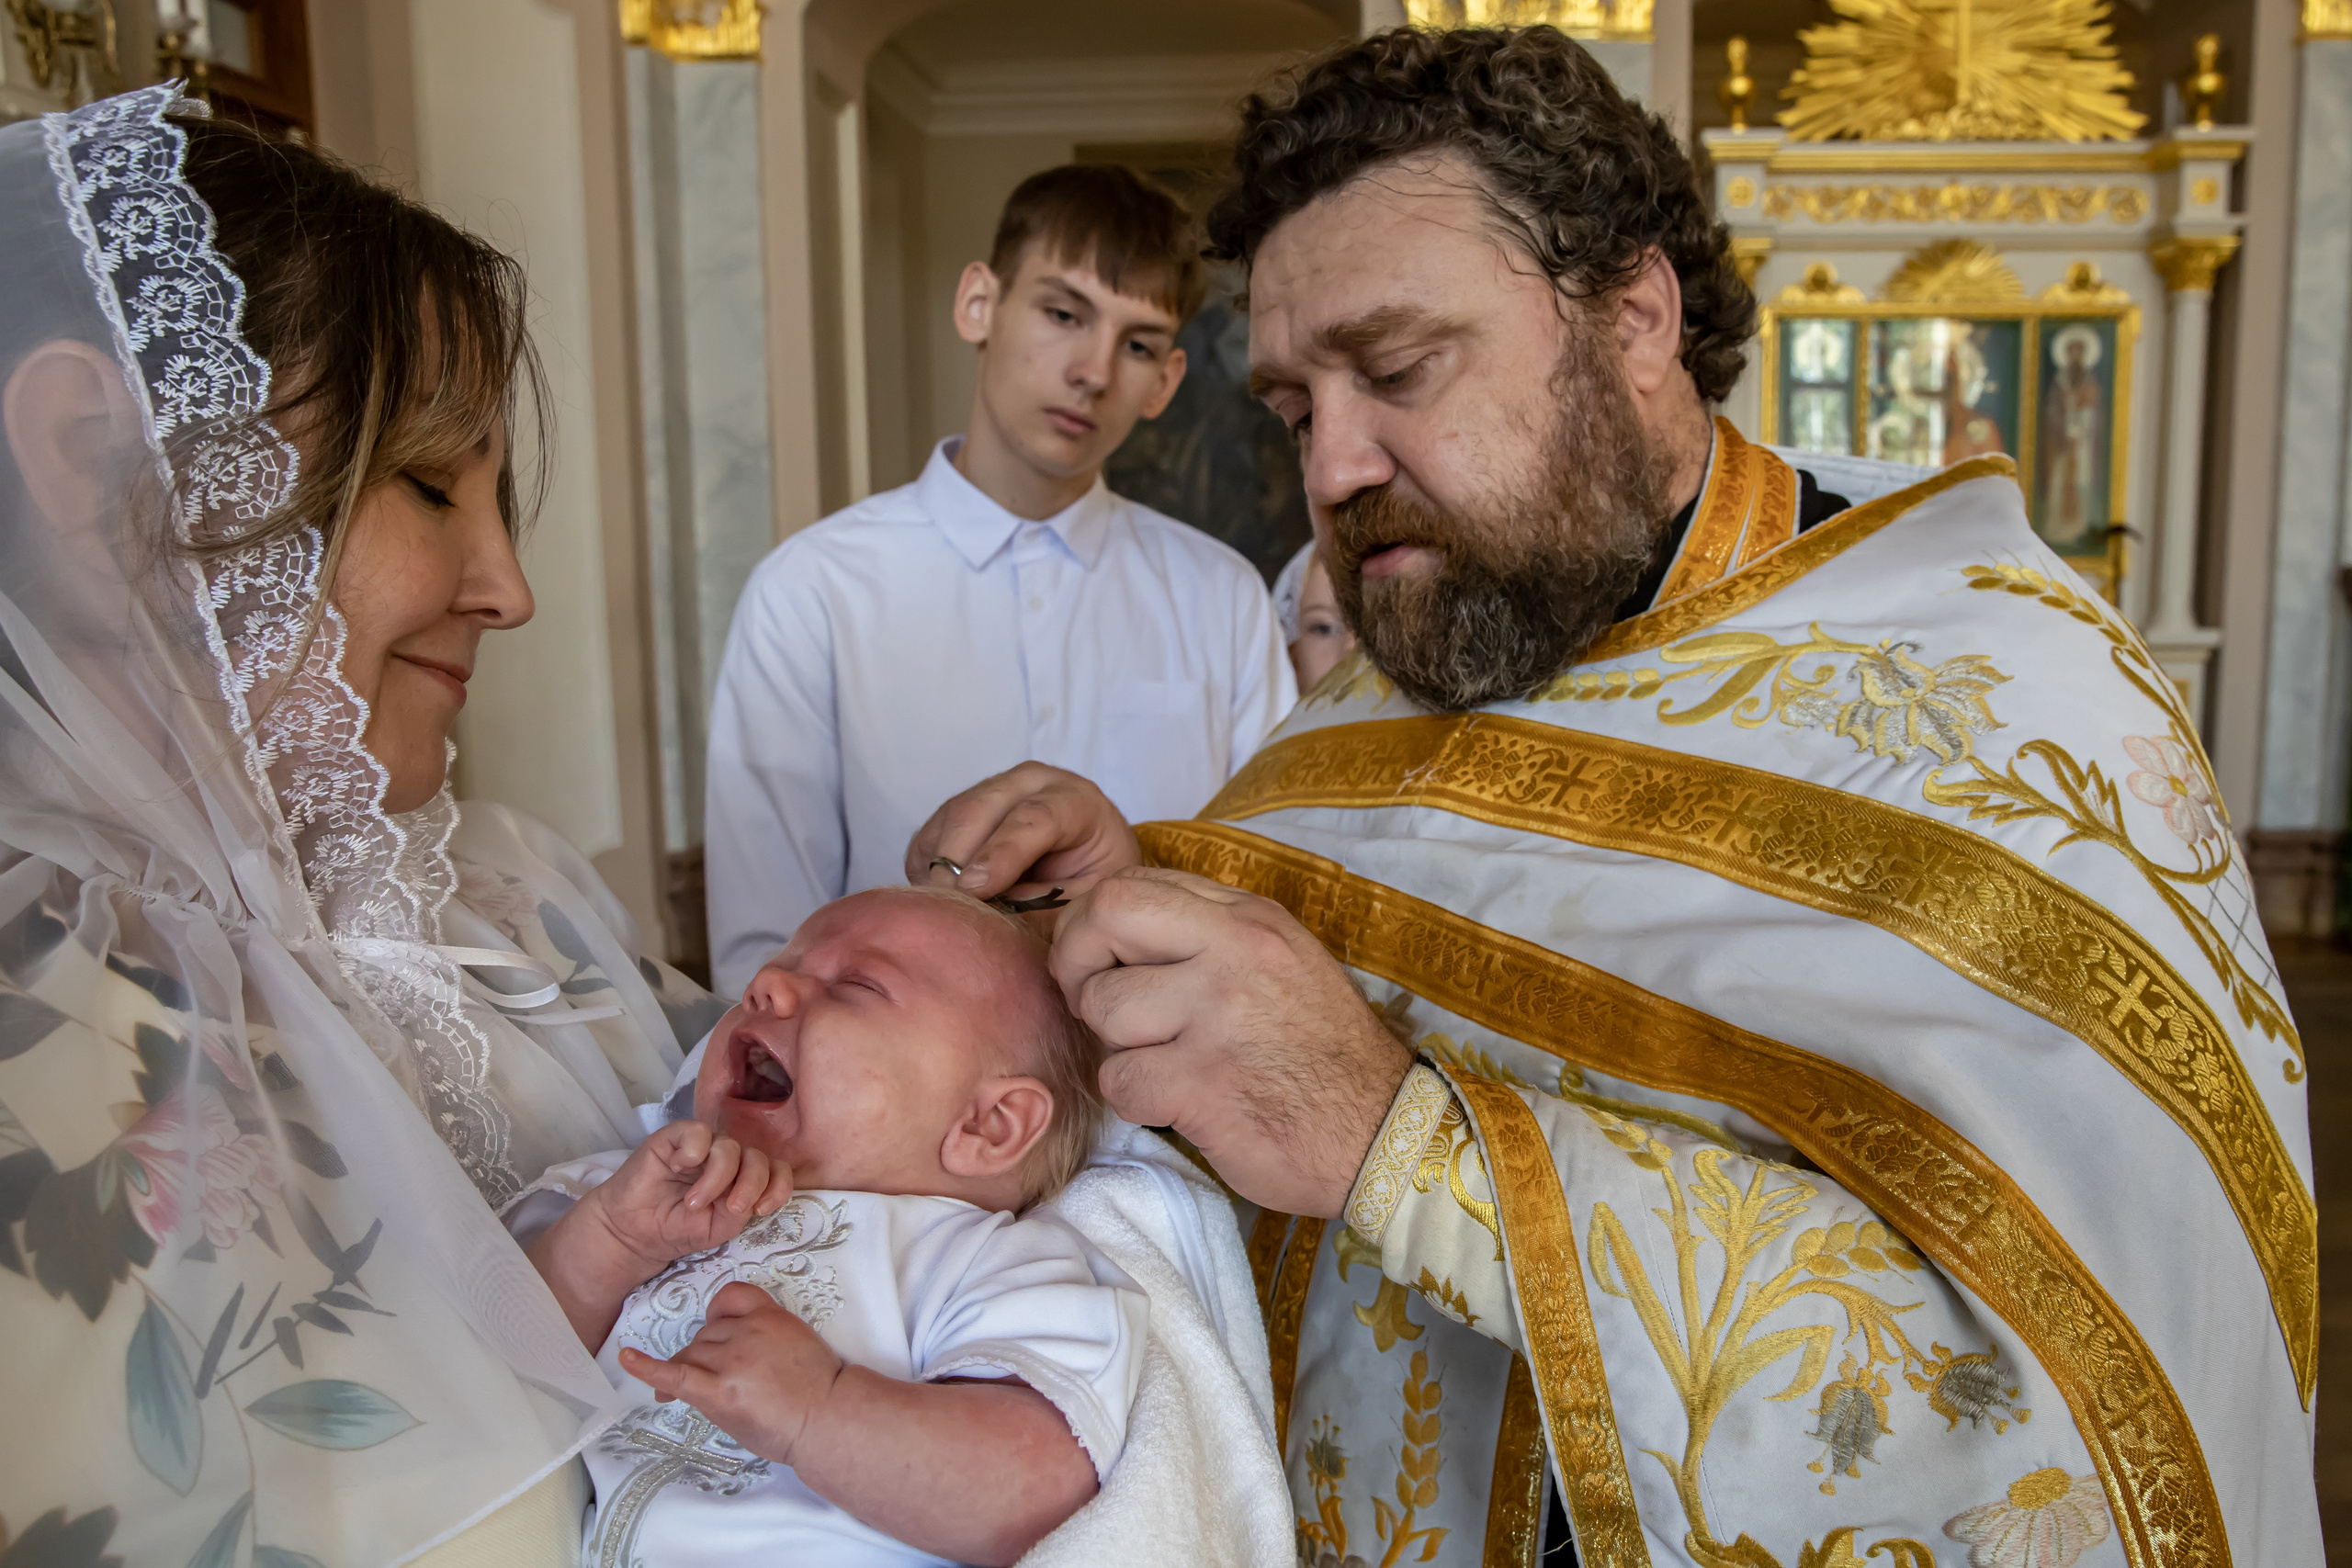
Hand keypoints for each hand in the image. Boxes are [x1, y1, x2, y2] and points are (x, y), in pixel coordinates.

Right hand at [587, 1121, 793, 1273]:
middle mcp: (728, 1159)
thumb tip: (750, 1193)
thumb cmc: (678, 1228)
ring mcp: (704, 1147)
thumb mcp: (718, 1229)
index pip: (776, 1171)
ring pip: (729, 1147)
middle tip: (730, 1208)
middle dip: (751, 1184)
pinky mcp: (677, 1136)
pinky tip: (677, 1167)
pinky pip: (698, 1132)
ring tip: (692, 1202)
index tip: (761, 1209)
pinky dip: (693, 1152)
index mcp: (743, 1180)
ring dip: (716, 1178)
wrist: (634, 1231)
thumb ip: (740, 1210)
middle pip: (758, 1158)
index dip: (779, 1185)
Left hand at [619, 1281, 842, 1465]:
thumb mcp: (795, 1338)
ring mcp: (732, 1361)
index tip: (723, 1334)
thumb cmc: (815, 1387)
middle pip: (704, 1336)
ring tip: (716, 1396)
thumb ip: (760, 1331)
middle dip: (709, 1358)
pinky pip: (675, 1374)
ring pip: (690, 1356)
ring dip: (693, 1374)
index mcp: (768, 1315)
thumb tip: (720, 1346)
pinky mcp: (719, 1392)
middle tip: (736, 1384)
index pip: (727, 1300)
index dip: (720, 1317)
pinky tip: (627, 1358)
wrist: (826, 1419)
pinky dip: (647, 1367)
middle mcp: (747, 1332)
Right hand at [905, 762, 1140, 905]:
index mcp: (1075, 800)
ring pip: (949, 820)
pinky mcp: (960, 810)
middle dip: (955, 861)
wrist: (1086, 860)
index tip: (973, 889)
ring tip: (945, 909)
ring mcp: (991, 790)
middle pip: (978, 810)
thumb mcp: (1085, 901)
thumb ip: (1045, 906)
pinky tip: (941, 898)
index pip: (1035, 818)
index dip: (1001, 853)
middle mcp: (1030, 783)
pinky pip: (930, 837)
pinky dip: (927, 869)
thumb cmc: (1090, 883)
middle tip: (946, 906)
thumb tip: (991, 912)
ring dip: (939, 868)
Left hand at [1050, 867, 1411, 1216]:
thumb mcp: (1281, 963)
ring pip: (1103, 1007)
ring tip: (1161, 1062)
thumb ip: (1209, 937)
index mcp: (1249, 919)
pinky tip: (1177, 1103)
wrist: (1382, 1136)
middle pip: (1105, 915)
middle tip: (1094, 1004)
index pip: (1133, 883)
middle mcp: (1233, 951)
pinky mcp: (1201, 1082)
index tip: (1101, 962)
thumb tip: (1119, 933)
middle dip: (1076, 963)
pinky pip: (1119, 1079)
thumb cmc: (1321, 1055)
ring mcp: (1217, 1014)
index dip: (1094, 923)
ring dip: (1116, 1045)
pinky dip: (1136, 1099)